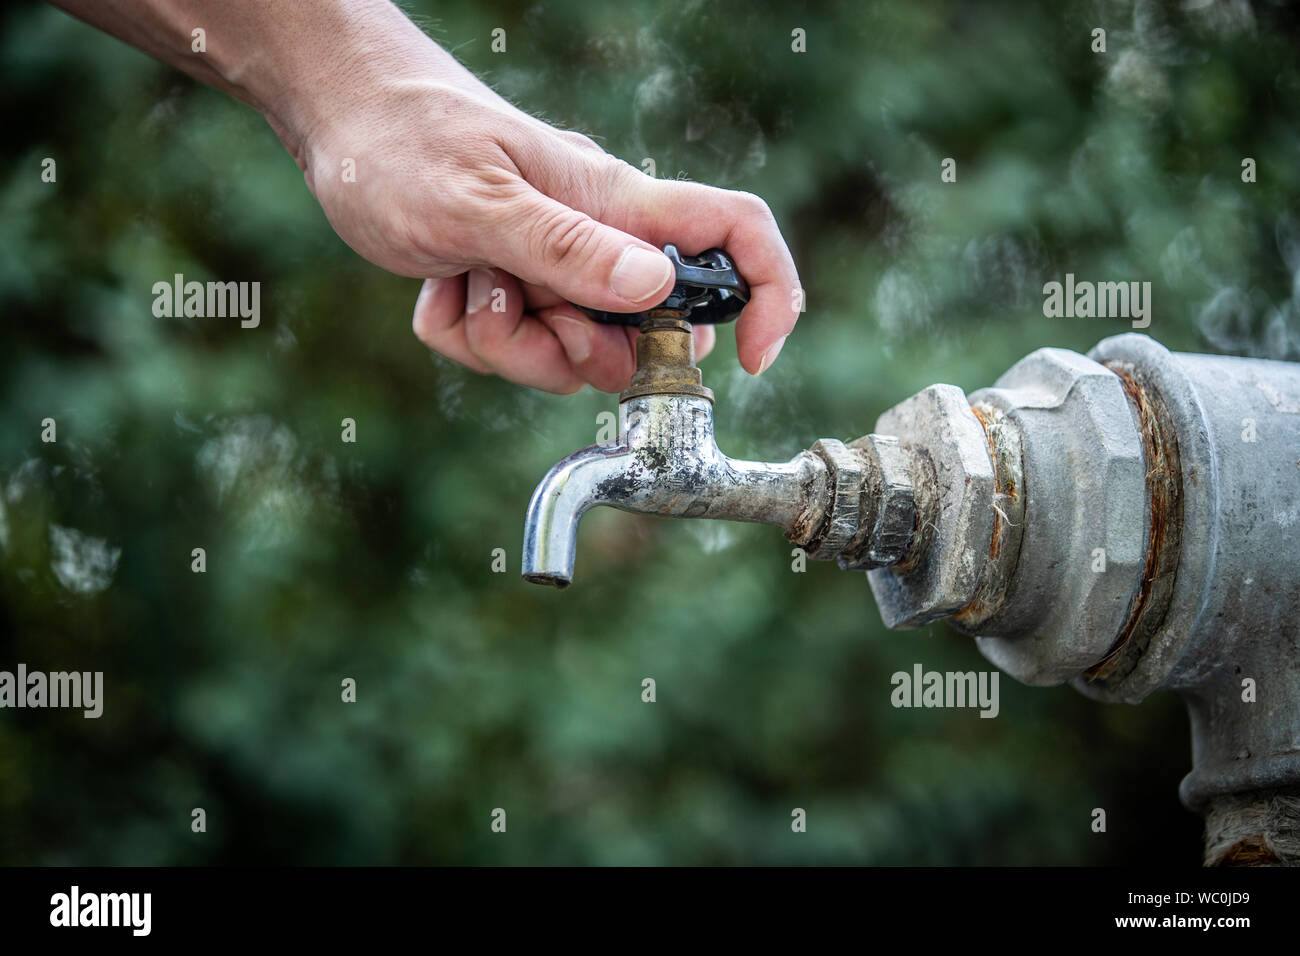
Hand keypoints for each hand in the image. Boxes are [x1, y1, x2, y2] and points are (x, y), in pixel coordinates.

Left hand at [294, 37, 800, 392]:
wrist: (338, 116)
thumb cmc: (404, 138)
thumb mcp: (478, 200)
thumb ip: (565, 249)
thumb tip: (653, 293)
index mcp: (616, 206)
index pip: (733, 235)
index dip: (766, 297)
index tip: (752, 359)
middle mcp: (597, 242)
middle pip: (640, 337)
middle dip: (577, 353)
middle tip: (520, 309)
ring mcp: (554, 269)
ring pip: (565, 355)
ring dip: (506, 342)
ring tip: (466, 282)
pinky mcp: (512, 290)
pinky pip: (509, 350)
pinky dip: (467, 334)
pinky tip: (440, 284)